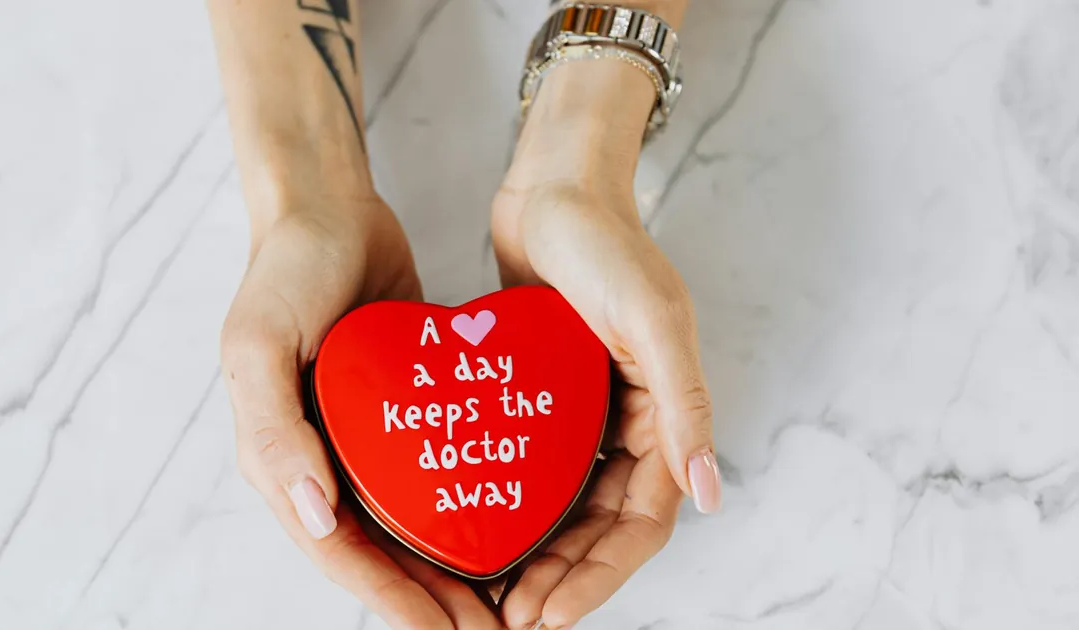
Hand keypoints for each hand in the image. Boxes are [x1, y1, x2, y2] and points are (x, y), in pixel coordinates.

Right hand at [220, 196, 503, 629]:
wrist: (327, 205)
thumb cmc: (284, 268)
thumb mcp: (258, 342)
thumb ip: (274, 430)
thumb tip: (312, 516)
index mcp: (281, 457)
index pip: (338, 552)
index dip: (392, 601)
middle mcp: (321, 459)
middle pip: (379, 552)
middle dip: (432, 599)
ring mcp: (363, 438)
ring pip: (409, 523)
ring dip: (452, 565)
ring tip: (509, 598)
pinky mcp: (400, 412)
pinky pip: (430, 474)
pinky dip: (462, 506)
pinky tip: (511, 522)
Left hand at [490, 58, 720, 629]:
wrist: (554, 187)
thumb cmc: (606, 243)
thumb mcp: (652, 318)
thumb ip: (685, 404)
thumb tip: (708, 492)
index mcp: (664, 414)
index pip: (641, 521)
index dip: (600, 575)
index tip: (549, 614)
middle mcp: (630, 421)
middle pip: (602, 526)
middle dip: (563, 578)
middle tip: (512, 620)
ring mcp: (586, 412)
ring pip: (567, 506)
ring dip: (539, 554)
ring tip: (492, 594)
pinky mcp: (545, 396)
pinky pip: (536, 467)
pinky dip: (515, 505)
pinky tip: (475, 529)